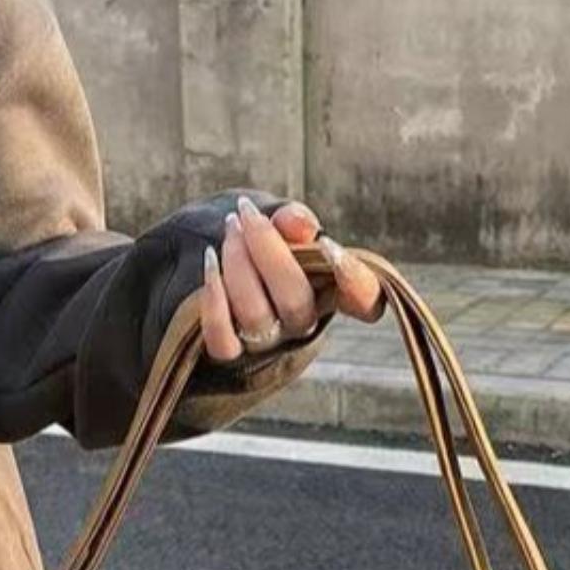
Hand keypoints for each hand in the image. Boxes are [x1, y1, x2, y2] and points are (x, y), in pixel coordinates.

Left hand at [200, 196, 382, 363]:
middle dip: (267, 249)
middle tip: (245, 213)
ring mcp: (267, 344)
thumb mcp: (279, 223)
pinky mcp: (230, 356)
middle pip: (296, 301)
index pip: (364, 301)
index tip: (329, 246)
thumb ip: (293, 222)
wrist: (205, 268)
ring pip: (256, 315)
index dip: (357, 284)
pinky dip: (214, 299)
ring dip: (237, 263)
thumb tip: (300, 224)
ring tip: (229, 227)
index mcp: (329, 292)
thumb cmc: (257, 242)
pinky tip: (210, 261)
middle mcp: (302, 324)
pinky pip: (223, 339)